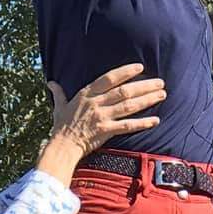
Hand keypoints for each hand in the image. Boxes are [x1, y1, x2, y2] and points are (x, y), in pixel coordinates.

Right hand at [35, 64, 166, 184]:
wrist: (62, 146)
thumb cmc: (61, 127)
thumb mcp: (59, 106)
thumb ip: (58, 93)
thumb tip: (50, 83)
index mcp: (86, 94)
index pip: (109, 78)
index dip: (126, 72)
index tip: (140, 67)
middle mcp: (96, 103)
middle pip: (124, 91)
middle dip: (144, 86)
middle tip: (160, 83)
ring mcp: (102, 117)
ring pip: (129, 106)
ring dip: (147, 99)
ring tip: (162, 95)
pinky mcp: (106, 131)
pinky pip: (128, 126)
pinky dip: (142, 123)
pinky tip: (155, 120)